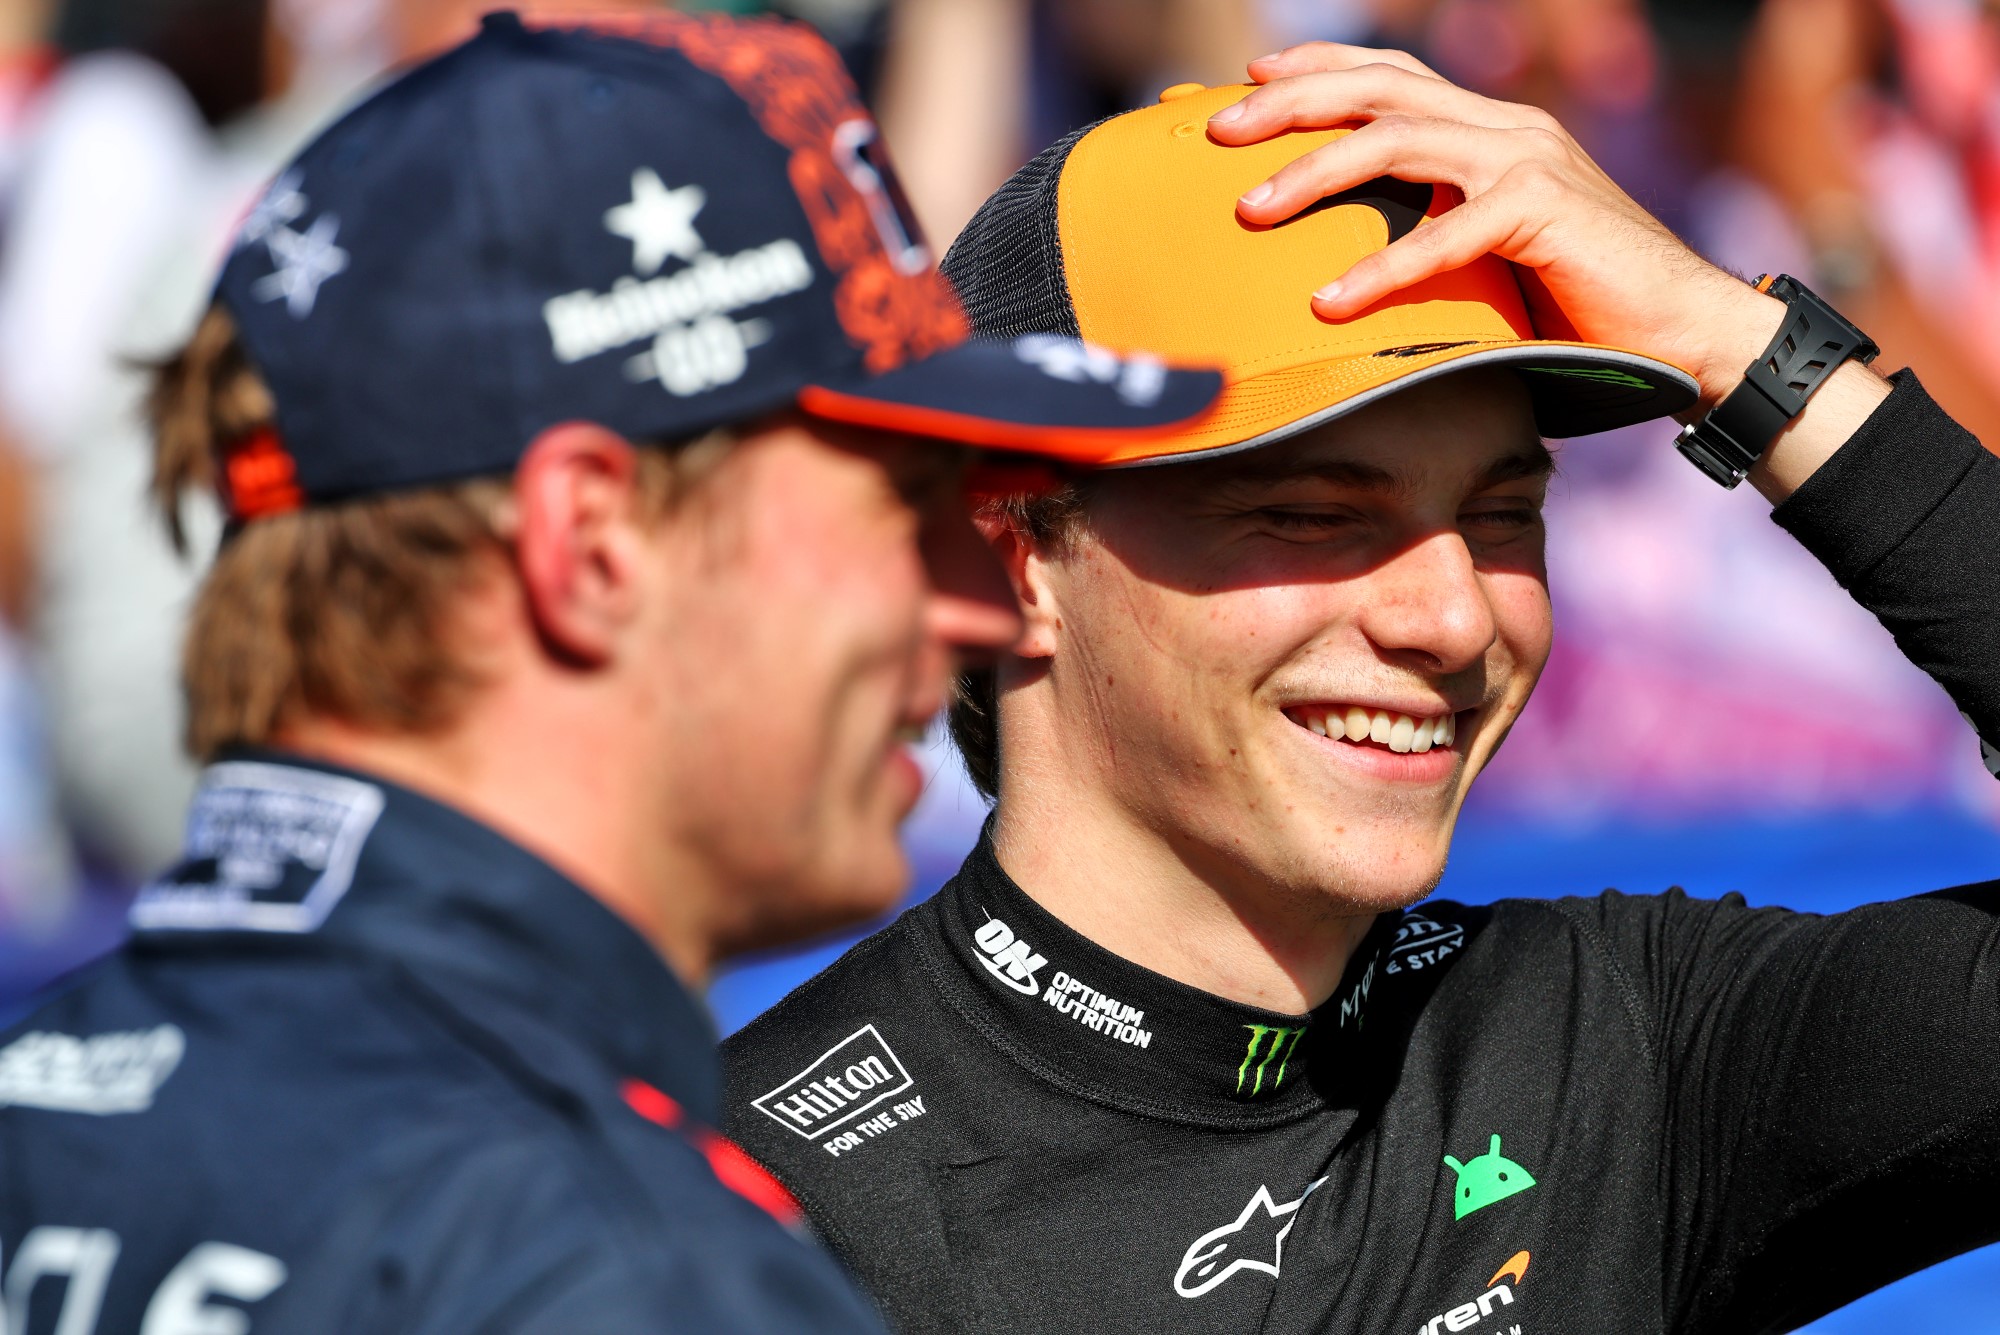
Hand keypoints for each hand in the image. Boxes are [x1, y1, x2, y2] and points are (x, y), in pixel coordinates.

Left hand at [1209, 43, 1781, 412]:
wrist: (1685, 329)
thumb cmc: (1580, 305)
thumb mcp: (1491, 253)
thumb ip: (1433, 231)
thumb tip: (1342, 262)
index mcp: (1490, 126)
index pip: (1389, 73)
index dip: (1314, 68)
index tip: (1243, 83)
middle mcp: (1505, 126)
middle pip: (1377, 87)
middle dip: (1288, 101)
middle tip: (1217, 132)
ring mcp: (1527, 161)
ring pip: (1397, 140)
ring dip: (1313, 172)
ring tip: (1250, 211)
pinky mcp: (1545, 213)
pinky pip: (1444, 236)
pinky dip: (1380, 270)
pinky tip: (1327, 303)